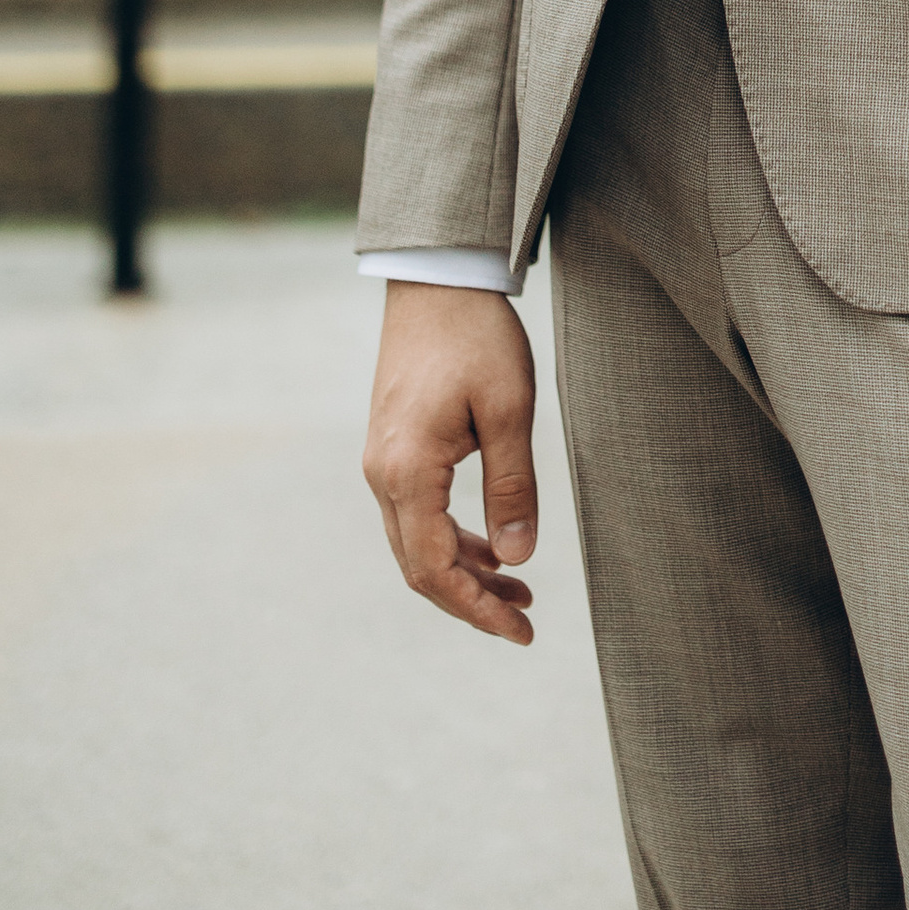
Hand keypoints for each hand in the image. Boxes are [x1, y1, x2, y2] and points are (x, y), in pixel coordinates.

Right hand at [363, 280, 539, 645]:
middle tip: (526, 620)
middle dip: (472, 600)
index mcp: (406, 473)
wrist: (437, 279)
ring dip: (465, 571)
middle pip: (420, 566)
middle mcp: (382, 476)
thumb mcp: (508, 409)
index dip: (476, 608)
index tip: (521, 630)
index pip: (434, 569)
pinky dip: (453, 538)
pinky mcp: (394, 447)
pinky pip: (418, 513)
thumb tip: (519, 559)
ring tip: (519, 591)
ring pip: (418, 542)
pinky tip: (492, 547)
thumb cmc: (477, 336)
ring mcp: (383, 462)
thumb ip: (512, 487)